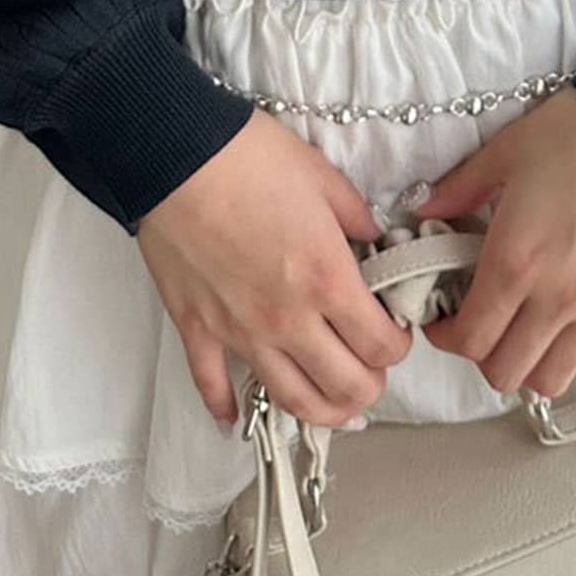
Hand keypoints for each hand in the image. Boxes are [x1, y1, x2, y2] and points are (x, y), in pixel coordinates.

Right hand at [137, 110, 413, 430]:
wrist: (176, 156)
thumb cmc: (253, 159)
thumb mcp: (323, 178)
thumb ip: (357, 217)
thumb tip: (375, 240)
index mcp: (328, 281)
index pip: (381, 345)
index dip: (399, 345)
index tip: (396, 331)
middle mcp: (289, 321)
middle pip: (345, 387)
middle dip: (370, 386)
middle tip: (372, 369)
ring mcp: (240, 333)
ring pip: (291, 400)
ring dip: (322, 412)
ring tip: (335, 405)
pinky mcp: (197, 330)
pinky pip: (212, 387)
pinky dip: (227, 409)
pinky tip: (236, 419)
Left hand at [418, 87, 575, 399]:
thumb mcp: (506, 151)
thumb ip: (460, 189)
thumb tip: (425, 211)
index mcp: (514, 262)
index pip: (469, 339)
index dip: (446, 337)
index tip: (441, 317)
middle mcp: (555, 297)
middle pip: (507, 372)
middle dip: (482, 355)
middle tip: (480, 321)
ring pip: (557, 378)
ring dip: (532, 366)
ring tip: (524, 332)